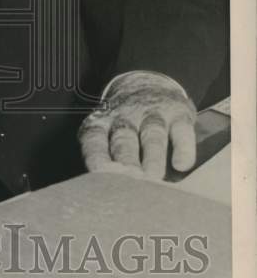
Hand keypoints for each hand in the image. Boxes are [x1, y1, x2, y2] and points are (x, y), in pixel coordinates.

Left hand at [79, 72, 195, 180]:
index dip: (97, 157)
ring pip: (151, 136)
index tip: (101, 175)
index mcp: (101, 124)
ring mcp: (152, 114)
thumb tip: (111, 194)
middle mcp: (125, 118)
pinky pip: (181, 131)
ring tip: (153, 178)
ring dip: (152, 158)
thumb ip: (108, 160)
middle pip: (124, 141)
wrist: (146, 83)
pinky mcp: (178, 113)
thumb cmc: (122, 124)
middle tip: (130, 184)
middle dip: (127, 163)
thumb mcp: (107, 134)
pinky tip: (182, 165)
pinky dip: (182, 148)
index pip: (94, 141)